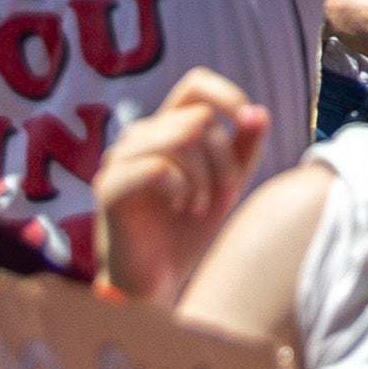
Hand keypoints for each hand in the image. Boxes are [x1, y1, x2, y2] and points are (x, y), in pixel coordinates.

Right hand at [91, 67, 266, 307]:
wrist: (155, 282)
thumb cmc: (186, 232)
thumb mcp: (225, 184)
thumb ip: (243, 148)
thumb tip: (258, 112)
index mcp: (165, 131)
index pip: (195, 86)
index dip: (227, 95)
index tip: (247, 123)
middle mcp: (138, 138)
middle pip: (199, 119)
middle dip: (224, 160)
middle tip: (222, 196)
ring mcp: (119, 160)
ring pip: (182, 136)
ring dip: (204, 176)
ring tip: (199, 206)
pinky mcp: (108, 188)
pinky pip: (158, 167)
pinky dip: (181, 189)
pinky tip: (181, 210)